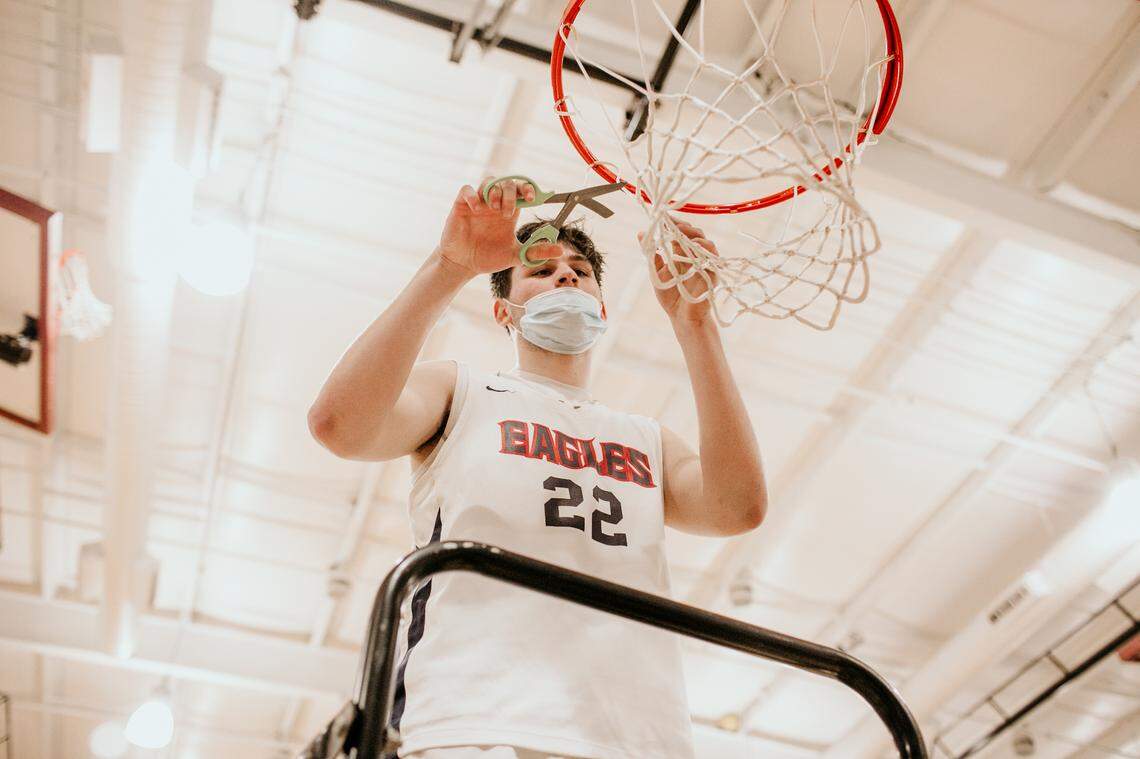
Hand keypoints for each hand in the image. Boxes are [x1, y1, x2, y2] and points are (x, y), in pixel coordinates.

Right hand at [436, 177, 550, 276]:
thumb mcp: (516, 255)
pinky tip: (477, 209)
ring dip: (495, 191)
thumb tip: (560, 250)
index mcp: (509, 210)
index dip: (528, 188)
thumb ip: (536, 251)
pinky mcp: (461, 206)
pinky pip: (466, 190)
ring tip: (495, 209)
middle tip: (509, 212)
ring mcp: (478, 203)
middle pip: (507, 182)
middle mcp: (495, 203)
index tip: (533, 198)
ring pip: (488, 181)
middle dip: (511, 193)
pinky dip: (472, 195)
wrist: (464, 264)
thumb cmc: (489, 257)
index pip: (522, 189)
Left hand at [639, 219, 718, 324]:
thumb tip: (641, 233)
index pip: (682, 232)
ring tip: (681, 234)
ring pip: (706, 243)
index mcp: (682, 253)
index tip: (664, 217)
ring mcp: (705, 264)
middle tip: (672, 225)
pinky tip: (694, 247)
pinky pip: (712, 258)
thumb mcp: (656, 272)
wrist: (681, 317)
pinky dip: (704, 250)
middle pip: (696, 234)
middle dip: (684, 227)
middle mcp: (695, 256)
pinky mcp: (712, 274)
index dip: (675, 223)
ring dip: (694, 236)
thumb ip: (651, 254)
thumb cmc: (671, 295)